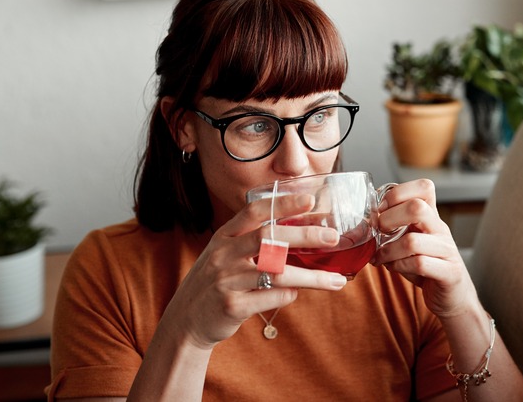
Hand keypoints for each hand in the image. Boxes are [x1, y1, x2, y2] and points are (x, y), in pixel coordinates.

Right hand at [160, 193, 347, 348]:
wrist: (186, 322)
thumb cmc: (216, 283)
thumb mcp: (225, 254)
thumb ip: (252, 240)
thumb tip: (302, 232)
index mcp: (225, 237)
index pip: (255, 211)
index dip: (283, 203)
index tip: (311, 200)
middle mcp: (224, 254)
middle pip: (269, 237)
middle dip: (305, 235)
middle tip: (333, 237)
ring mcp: (227, 280)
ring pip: (277, 272)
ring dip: (312, 277)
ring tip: (336, 281)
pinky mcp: (231, 306)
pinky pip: (270, 297)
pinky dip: (289, 295)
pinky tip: (297, 293)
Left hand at [372, 179, 478, 318]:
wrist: (453, 296)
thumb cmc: (426, 266)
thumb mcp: (411, 241)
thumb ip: (395, 229)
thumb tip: (362, 223)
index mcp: (432, 218)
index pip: (424, 187)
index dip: (398, 193)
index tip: (381, 208)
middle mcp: (441, 230)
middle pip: (417, 207)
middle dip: (388, 219)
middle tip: (378, 232)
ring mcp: (447, 251)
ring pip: (412, 241)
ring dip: (388, 251)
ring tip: (379, 257)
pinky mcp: (449, 273)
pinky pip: (419, 264)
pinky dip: (399, 267)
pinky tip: (394, 268)